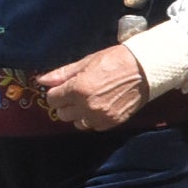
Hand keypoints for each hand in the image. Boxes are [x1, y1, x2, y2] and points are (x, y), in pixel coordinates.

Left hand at [37, 43, 152, 130]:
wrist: (145, 69)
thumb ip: (63, 73)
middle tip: (76, 93)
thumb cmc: (115, 60)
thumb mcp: (87, 62)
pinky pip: (93, 127)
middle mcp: (87, 106)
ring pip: (77, 123)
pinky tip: (100, 106)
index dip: (56, 92)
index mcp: (78, 88)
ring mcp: (100, 116)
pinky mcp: (112, 122)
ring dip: (79, 114)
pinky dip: (93, 119)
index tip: (64, 88)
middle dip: (66, 104)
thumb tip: (41, 80)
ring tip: (89, 101)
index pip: (53, 99)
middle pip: (62, 114)